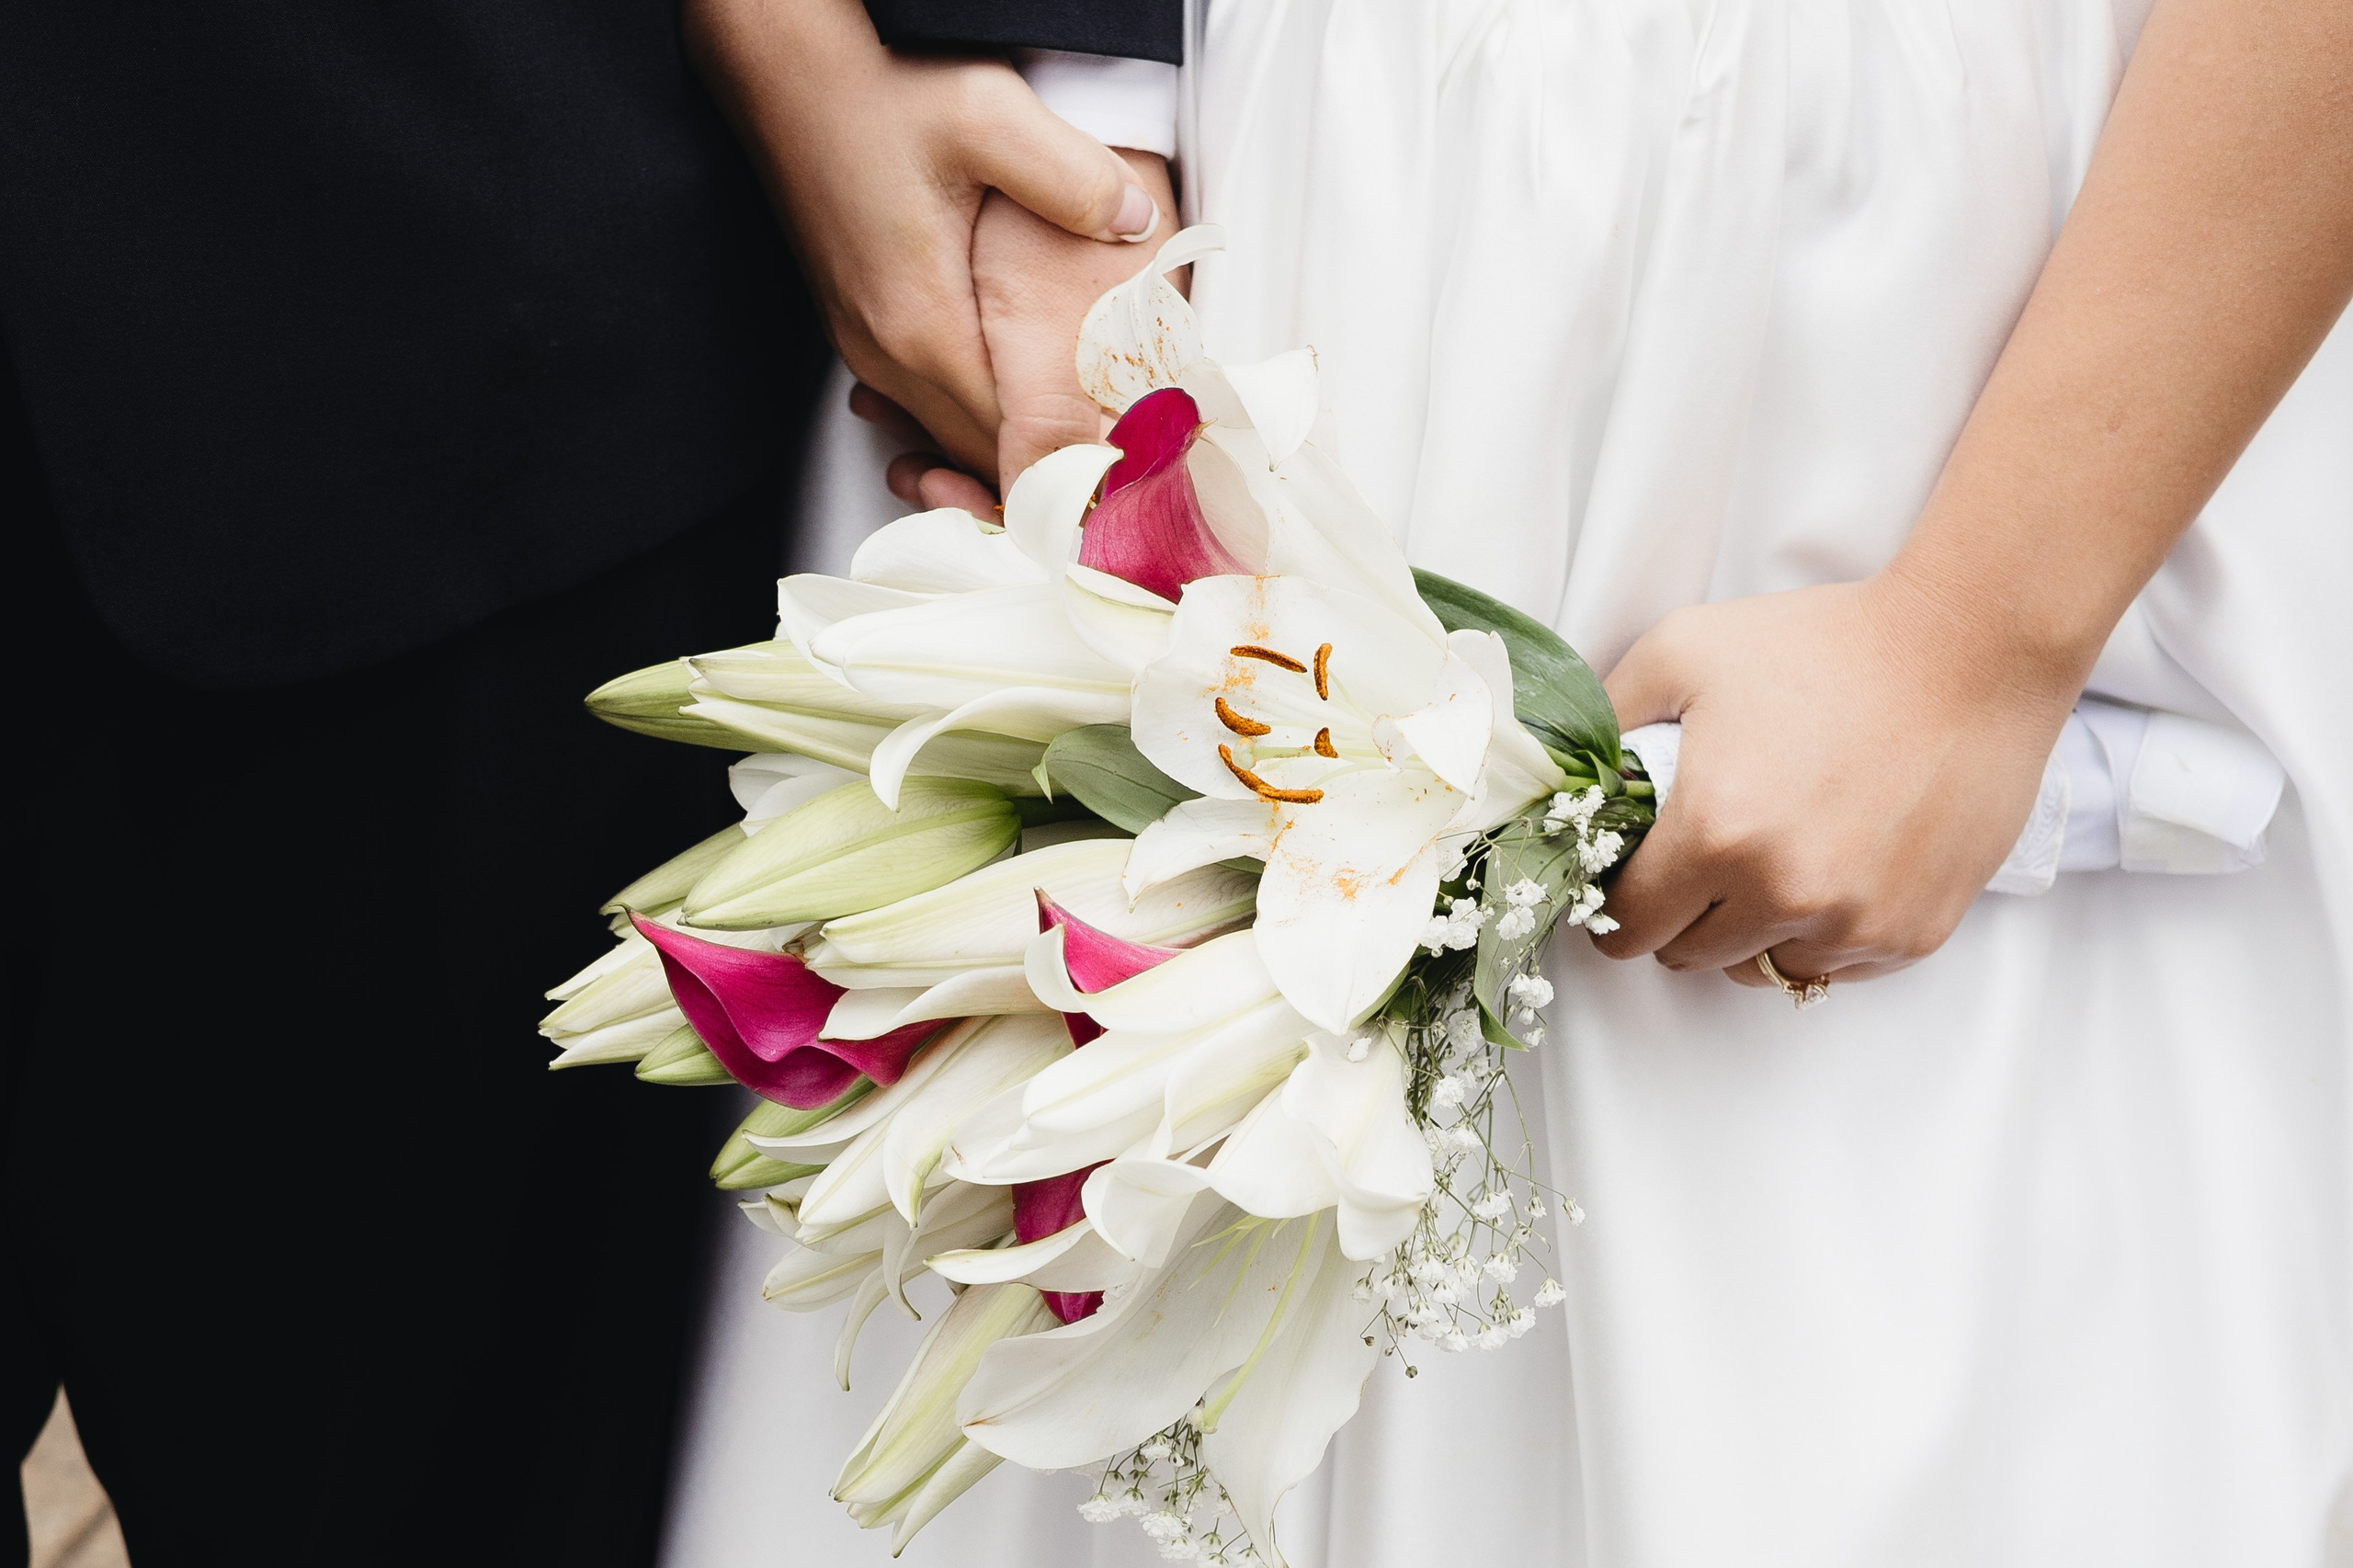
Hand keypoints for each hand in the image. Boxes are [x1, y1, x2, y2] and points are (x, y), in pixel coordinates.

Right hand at [684, 0, 1160, 477]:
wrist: (791, 75)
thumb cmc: (876, 94)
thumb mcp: (990, 118)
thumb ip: (1073, 178)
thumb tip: (1137, 223)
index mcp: (922, 324)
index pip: (1009, 440)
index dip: (1071, 463)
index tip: (1119, 471)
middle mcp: (886, 350)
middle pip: (979, 451)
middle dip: (1046, 466)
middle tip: (1113, 468)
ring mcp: (866, 343)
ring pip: (949, 431)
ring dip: (1007, 440)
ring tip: (1073, 438)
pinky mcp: (860, 325)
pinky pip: (925, 400)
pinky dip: (970, 411)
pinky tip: (1012, 388)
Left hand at [1595, 573, 2076, 987]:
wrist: (1970, 649)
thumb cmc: (1824, 643)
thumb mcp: (1683, 651)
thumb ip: (1606, 718)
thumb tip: (1563, 774)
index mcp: (1714, 836)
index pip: (1627, 928)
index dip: (1613, 906)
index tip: (1624, 883)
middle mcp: (1782, 895)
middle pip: (1687, 957)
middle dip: (1675, 918)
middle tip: (1693, 863)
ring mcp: (1853, 922)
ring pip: (1761, 970)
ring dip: (1747, 932)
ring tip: (1764, 864)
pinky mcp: (1913, 933)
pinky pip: (1836, 968)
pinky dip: (1818, 936)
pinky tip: (1826, 870)